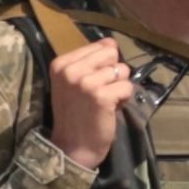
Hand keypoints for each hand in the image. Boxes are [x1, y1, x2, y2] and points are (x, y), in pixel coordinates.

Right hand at [44, 35, 136, 166]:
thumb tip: (112, 42)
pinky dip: (124, 99)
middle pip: (112, 54)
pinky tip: (110, 109)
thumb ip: (91, 61)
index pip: (100, 46)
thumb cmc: (76, 114)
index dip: (104, 66)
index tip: (92, 84)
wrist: (72, 147)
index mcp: (61, 63)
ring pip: (122, 71)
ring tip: (105, 102)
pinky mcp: (101, 96)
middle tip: (101, 92)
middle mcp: (71, 70)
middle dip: (114, 73)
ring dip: (119, 88)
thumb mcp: (75, 82)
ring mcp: (86, 82)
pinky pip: (127, 87)